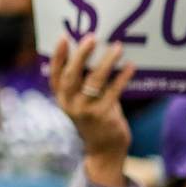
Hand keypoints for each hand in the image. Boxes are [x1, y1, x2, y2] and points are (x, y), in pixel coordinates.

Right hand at [49, 34, 134, 186]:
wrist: (104, 149)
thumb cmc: (96, 118)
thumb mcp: (83, 101)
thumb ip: (84, 83)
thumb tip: (97, 53)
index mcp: (62, 98)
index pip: (55, 74)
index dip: (58, 56)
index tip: (64, 37)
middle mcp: (69, 104)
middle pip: (71, 76)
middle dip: (81, 55)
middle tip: (92, 38)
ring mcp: (85, 111)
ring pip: (93, 81)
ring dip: (106, 62)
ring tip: (117, 47)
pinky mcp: (102, 115)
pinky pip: (113, 92)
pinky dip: (122, 77)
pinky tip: (130, 66)